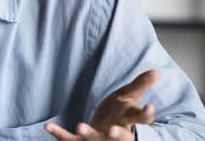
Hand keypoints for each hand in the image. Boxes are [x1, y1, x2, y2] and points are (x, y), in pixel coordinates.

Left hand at [44, 69, 159, 139]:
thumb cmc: (119, 114)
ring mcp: (97, 140)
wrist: (106, 134)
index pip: (140, 119)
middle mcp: (115, 135)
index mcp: (128, 122)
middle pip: (118, 137)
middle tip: (112, 131)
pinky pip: (68, 139)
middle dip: (115, 135)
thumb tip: (157, 70)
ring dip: (87, 133)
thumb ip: (141, 85)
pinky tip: (47, 126)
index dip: (145, 114)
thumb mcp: (129, 98)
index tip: (150, 106)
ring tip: (79, 126)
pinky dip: (58, 133)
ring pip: (93, 139)